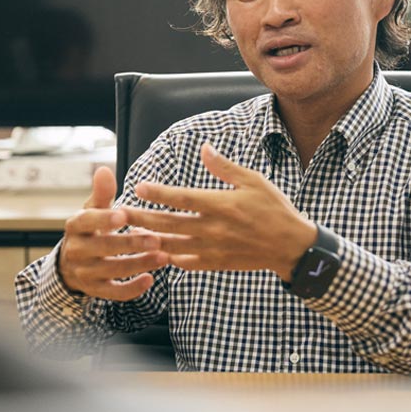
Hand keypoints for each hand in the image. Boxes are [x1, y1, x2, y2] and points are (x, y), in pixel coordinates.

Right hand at [57, 166, 166, 299]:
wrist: (72, 263)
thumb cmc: (90, 230)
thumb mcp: (93, 210)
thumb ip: (102, 193)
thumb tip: (104, 170)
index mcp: (76, 226)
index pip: (87, 221)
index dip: (104, 219)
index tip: (124, 215)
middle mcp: (77, 251)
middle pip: (103, 248)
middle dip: (130, 244)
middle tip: (155, 239)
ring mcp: (85, 273)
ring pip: (113, 270)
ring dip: (139, 264)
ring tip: (162, 256)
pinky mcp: (96, 291)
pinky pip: (114, 293)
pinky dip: (132, 289)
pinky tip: (151, 279)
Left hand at [122, 143, 316, 280]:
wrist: (291, 246)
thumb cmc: (274, 209)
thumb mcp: (253, 181)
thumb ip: (225, 167)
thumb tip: (204, 148)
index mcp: (221, 204)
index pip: (182, 198)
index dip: (158, 193)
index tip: (139, 187)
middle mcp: (213, 228)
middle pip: (170, 223)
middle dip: (142, 218)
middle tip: (119, 214)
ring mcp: (213, 248)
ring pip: (173, 245)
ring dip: (150, 240)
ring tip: (130, 234)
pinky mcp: (217, 263)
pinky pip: (187, 263)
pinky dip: (170, 258)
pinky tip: (157, 254)